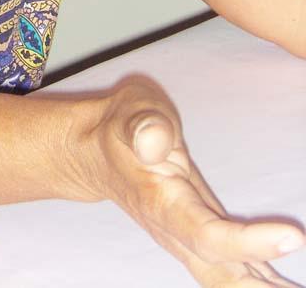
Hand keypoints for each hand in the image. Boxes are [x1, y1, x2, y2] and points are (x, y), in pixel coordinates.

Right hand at [85, 76, 303, 285]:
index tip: (294, 236)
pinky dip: (257, 281)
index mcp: (162, 203)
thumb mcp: (130, 111)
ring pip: (227, 280)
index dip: (250, 243)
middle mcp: (176, 233)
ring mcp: (187, 241)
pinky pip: (229, 271)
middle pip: (223, 275)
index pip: (208, 236)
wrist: (94, 153)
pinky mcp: (198, 238)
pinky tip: (281, 286)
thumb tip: (157, 143)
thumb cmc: (118, 127)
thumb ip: (145, 125)